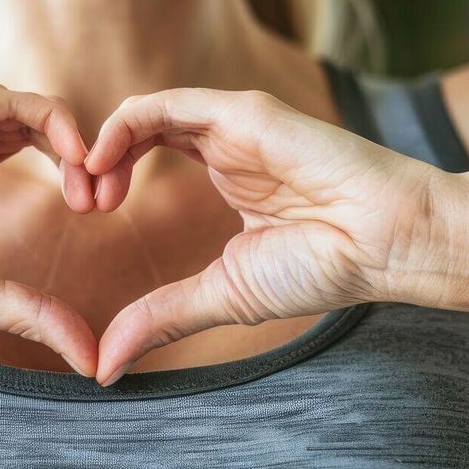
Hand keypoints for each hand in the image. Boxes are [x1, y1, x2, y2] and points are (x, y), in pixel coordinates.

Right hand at [0, 85, 99, 375]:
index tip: (98, 217)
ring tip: (89, 187)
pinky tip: (73, 156)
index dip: (78, 177)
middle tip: (102, 203)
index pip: (37, 154)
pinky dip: (51, 119)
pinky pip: (7, 99)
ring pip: (32, 109)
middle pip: (44, 130)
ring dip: (74, 140)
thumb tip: (89, 358)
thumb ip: (28, 313)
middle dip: (86, 161)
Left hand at [85, 88, 452, 383]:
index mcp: (228, 173)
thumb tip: (105, 365)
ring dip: (106, 143)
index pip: (151, 151)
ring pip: (148, 112)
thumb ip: (161, 317)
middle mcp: (228, 142)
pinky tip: (103, 158)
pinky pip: (169, 102)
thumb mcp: (222, 294)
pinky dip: (125, 124)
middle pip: (141, 129)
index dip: (111, 175)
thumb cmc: (323, 265)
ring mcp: (236, 123)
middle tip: (83, 204)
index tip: (89, 215)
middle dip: (99, 161)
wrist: (385, 243)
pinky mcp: (244, 112)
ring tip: (90, 185)